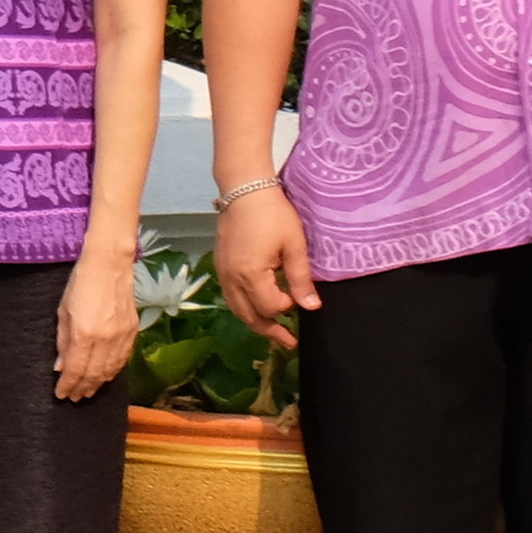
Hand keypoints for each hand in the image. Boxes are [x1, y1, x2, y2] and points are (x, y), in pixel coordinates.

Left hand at [53, 250, 134, 402]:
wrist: (110, 265)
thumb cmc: (80, 284)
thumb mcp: (62, 312)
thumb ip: (62, 342)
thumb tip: (61, 367)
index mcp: (84, 335)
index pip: (75, 370)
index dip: (68, 385)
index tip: (62, 395)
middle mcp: (105, 340)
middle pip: (94, 374)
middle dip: (83, 388)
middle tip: (74, 398)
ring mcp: (122, 337)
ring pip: (110, 370)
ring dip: (98, 383)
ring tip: (88, 391)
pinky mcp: (133, 332)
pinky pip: (122, 360)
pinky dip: (113, 372)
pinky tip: (105, 376)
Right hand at [217, 180, 317, 346]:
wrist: (244, 190)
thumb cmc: (273, 215)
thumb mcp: (294, 246)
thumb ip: (301, 279)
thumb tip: (311, 307)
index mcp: (251, 274)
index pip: (270, 307)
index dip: (288, 308)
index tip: (302, 301)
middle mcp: (232, 279)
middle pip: (249, 316)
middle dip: (269, 330)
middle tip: (289, 342)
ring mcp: (223, 273)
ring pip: (237, 309)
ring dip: (255, 322)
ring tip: (273, 329)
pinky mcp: (220, 266)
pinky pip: (231, 296)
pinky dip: (244, 307)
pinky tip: (256, 306)